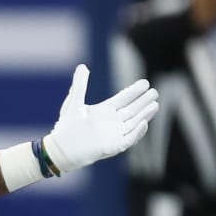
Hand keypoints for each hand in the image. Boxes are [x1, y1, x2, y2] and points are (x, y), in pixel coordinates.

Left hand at [43, 64, 158, 172]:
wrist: (60, 149)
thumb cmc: (66, 127)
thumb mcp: (74, 103)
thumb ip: (80, 85)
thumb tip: (82, 66)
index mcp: (105, 111)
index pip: (124, 98)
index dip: (134, 91)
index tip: (145, 82)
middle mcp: (112, 122)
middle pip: (132, 110)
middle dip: (143, 102)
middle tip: (154, 92)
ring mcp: (114, 134)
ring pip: (134, 123)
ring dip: (145, 115)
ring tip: (155, 105)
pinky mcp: (114, 146)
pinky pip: (129, 139)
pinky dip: (137, 132)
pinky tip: (144, 123)